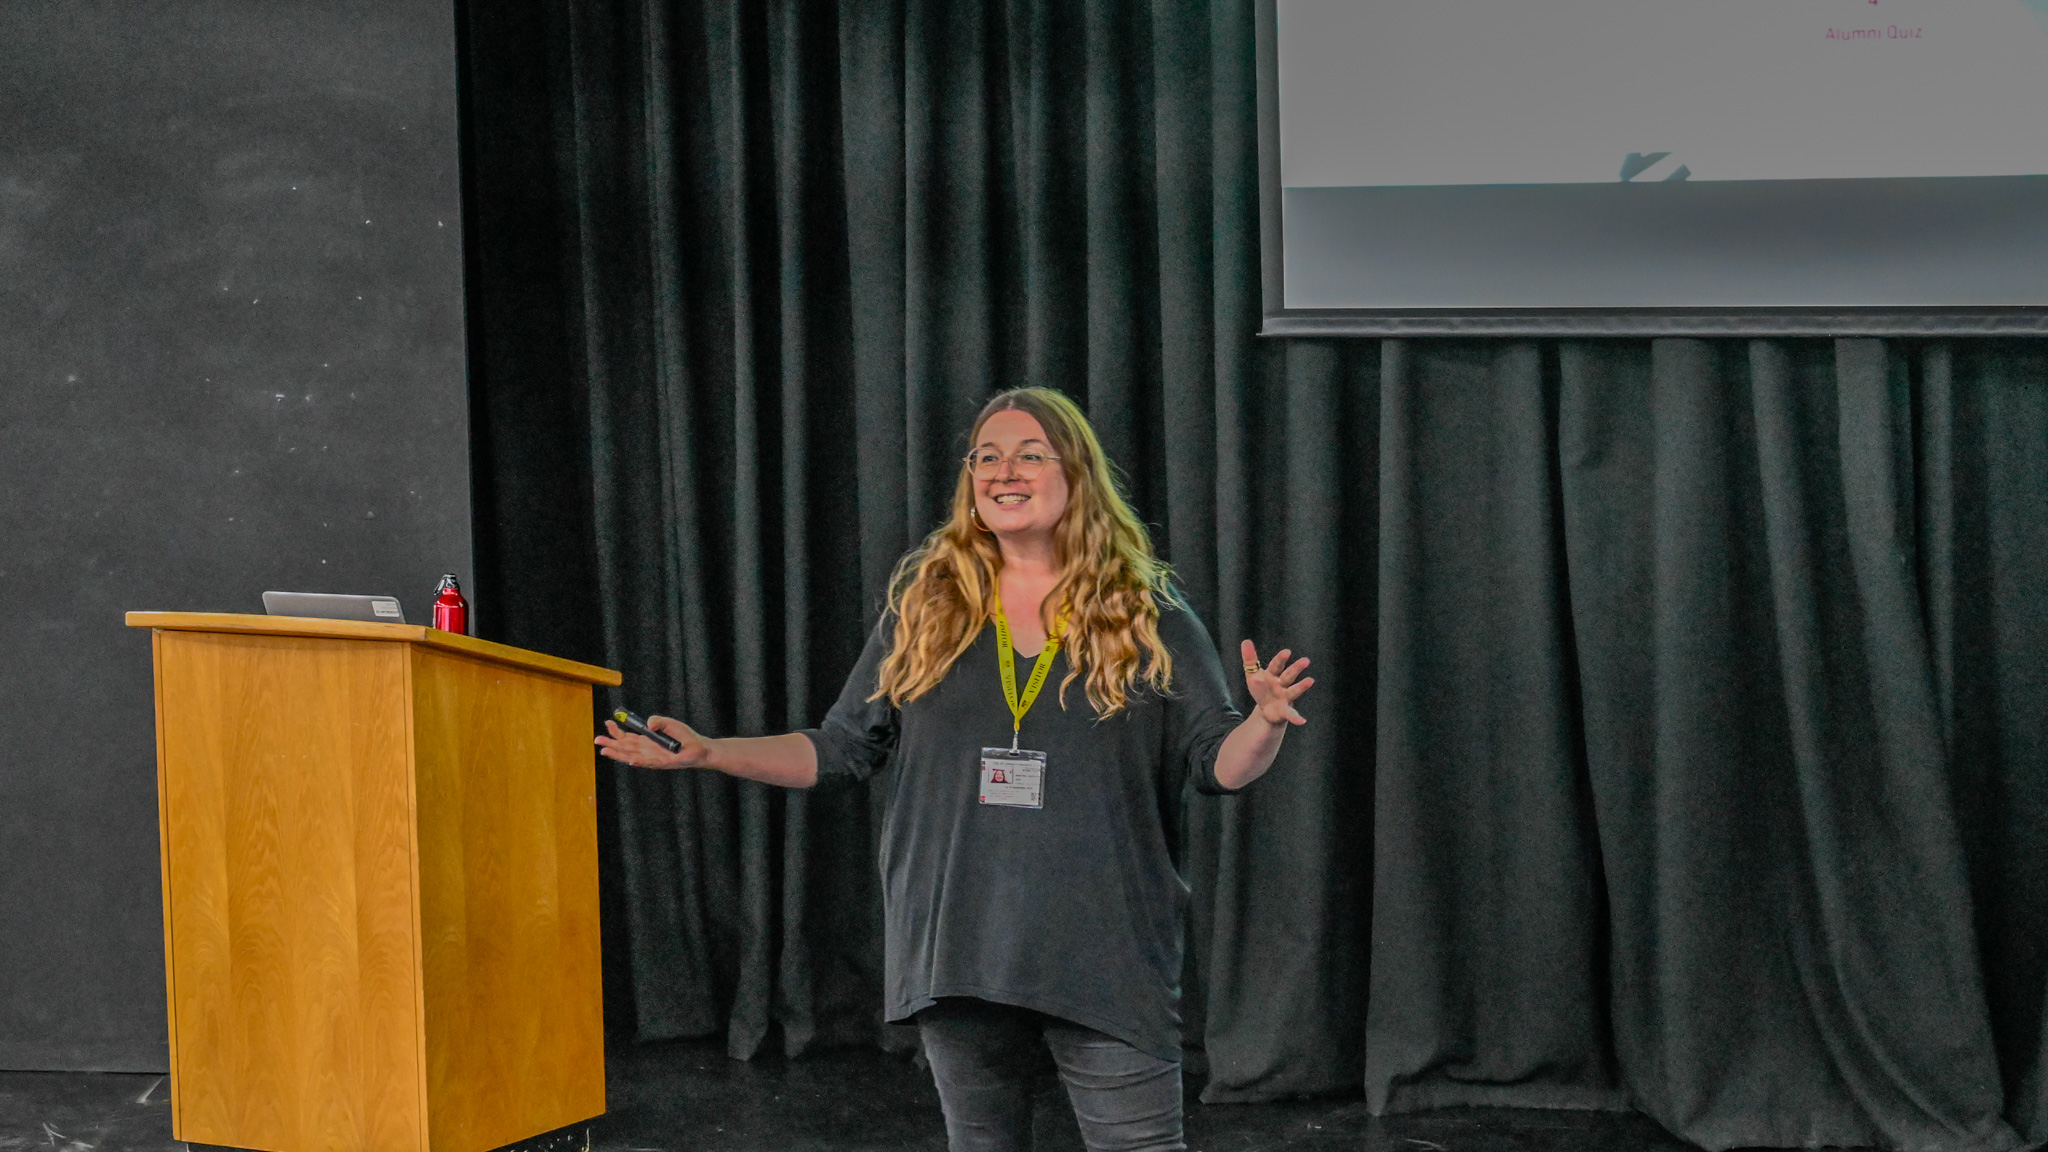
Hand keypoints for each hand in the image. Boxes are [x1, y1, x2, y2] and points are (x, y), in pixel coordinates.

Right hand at [595, 715, 713, 768]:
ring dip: (619, 755)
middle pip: (625, 748)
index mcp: (646, 741)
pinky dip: (640, 762)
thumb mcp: (669, 723)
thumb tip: (649, 724)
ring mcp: (653, 757)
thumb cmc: (684, 736)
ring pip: (632, 756)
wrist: (699, 748)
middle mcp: (646, 750)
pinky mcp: (663, 763)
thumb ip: (657, 721)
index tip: (607, 722)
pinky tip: (630, 760)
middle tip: (597, 740)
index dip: (617, 731)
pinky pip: (649, 762)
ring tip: (605, 751)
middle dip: (611, 744)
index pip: (627, 737)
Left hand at [1240, 640, 1313, 726]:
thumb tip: (1246, 641)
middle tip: (1305, 660)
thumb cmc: (1261, 688)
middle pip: (1289, 675)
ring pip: (1294, 691)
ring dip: (1301, 686)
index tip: (1287, 652)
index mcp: (1273, 675)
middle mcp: (1282, 684)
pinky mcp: (1285, 710)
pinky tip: (1302, 721)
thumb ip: (1250, 659)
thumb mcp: (1252, 675)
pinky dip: (1296, 718)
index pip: (1277, 665)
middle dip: (1296, 668)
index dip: (1281, 659)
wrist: (1267, 710)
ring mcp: (1285, 697)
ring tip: (1310, 681)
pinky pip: (1291, 714)